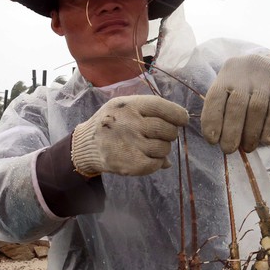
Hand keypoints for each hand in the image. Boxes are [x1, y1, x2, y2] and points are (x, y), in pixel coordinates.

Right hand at [71, 95, 188, 177]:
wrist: (86, 145)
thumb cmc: (111, 122)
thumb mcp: (124, 106)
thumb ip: (151, 112)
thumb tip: (182, 123)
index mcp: (130, 105)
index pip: (164, 108)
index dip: (178, 115)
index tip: (181, 120)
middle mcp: (131, 123)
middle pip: (168, 130)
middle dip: (169, 134)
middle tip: (160, 136)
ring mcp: (130, 144)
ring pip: (164, 148)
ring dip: (162, 150)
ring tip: (149, 147)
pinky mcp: (130, 163)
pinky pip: (157, 164)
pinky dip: (156, 163)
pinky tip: (146, 158)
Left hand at [201, 54, 269, 153]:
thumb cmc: (244, 86)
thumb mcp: (229, 88)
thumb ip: (222, 109)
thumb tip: (219, 140)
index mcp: (226, 77)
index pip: (215, 97)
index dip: (212, 120)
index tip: (212, 140)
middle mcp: (245, 77)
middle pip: (236, 105)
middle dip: (231, 131)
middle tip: (229, 149)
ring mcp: (266, 81)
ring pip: (256, 109)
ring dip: (251, 133)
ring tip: (248, 147)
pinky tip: (266, 140)